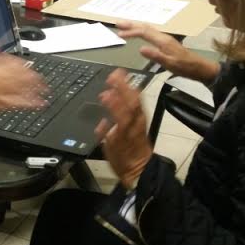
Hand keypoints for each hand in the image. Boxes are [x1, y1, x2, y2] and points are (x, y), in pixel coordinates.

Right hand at [0, 44, 47, 126]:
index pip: (11, 62)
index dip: (19, 62)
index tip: (23, 63)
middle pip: (20, 74)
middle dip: (31, 74)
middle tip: (38, 76)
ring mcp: (1, 93)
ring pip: (22, 88)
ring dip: (34, 87)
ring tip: (44, 88)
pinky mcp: (1, 105)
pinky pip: (19, 104)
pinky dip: (31, 103)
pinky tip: (40, 103)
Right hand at [95, 69, 153, 189]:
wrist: (141, 169)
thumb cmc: (123, 161)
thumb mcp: (110, 150)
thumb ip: (106, 135)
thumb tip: (102, 123)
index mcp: (126, 133)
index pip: (121, 115)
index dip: (114, 104)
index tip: (105, 93)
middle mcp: (135, 125)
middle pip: (132, 104)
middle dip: (123, 88)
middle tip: (114, 75)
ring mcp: (140, 122)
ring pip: (137, 102)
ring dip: (129, 87)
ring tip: (121, 75)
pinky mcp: (142, 121)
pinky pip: (139, 104)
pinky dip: (134, 93)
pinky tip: (130, 86)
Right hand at [116, 21, 219, 83]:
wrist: (199, 68)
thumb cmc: (185, 67)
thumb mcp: (169, 64)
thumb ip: (155, 56)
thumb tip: (140, 49)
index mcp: (163, 41)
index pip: (144, 33)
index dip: (131, 32)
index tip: (119, 34)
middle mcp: (164, 37)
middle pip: (145, 27)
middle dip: (131, 24)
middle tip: (118, 23)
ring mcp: (165, 39)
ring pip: (148, 29)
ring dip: (136, 26)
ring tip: (125, 26)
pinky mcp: (166, 42)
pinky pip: (151, 33)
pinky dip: (142, 31)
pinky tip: (140, 33)